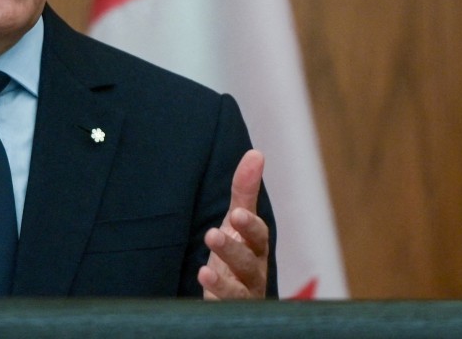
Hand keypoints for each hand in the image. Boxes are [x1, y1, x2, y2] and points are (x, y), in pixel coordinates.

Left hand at [198, 149, 269, 298]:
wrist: (231, 294)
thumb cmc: (238, 251)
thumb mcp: (238, 221)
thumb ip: (245, 191)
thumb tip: (256, 153)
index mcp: (256, 248)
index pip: (258, 236)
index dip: (250, 226)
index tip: (236, 214)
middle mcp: (254, 272)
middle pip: (249, 263)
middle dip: (233, 250)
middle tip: (213, 234)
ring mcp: (243, 294)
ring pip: (239, 289)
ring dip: (223, 278)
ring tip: (204, 269)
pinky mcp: (228, 309)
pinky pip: (225, 308)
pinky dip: (215, 298)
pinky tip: (202, 286)